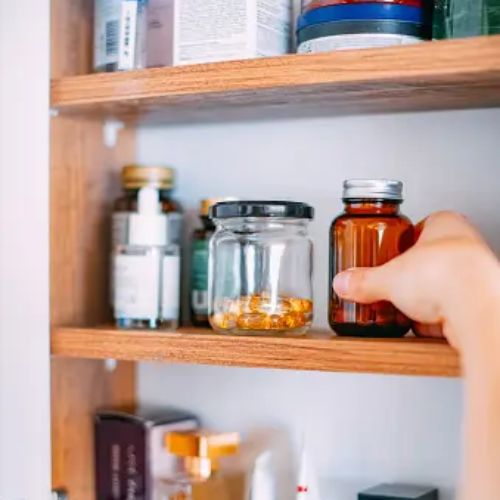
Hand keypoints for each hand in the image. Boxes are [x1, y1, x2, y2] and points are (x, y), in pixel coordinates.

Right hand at [332, 211, 499, 350]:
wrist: (474, 307)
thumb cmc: (444, 274)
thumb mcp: (387, 277)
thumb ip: (363, 281)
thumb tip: (345, 282)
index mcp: (444, 224)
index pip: (419, 228)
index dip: (402, 244)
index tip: (388, 254)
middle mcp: (465, 245)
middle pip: (428, 260)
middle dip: (409, 277)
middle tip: (392, 286)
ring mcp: (475, 275)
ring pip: (441, 286)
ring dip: (422, 300)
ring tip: (403, 309)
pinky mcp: (478, 303)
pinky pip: (450, 310)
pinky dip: (434, 320)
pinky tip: (420, 326)